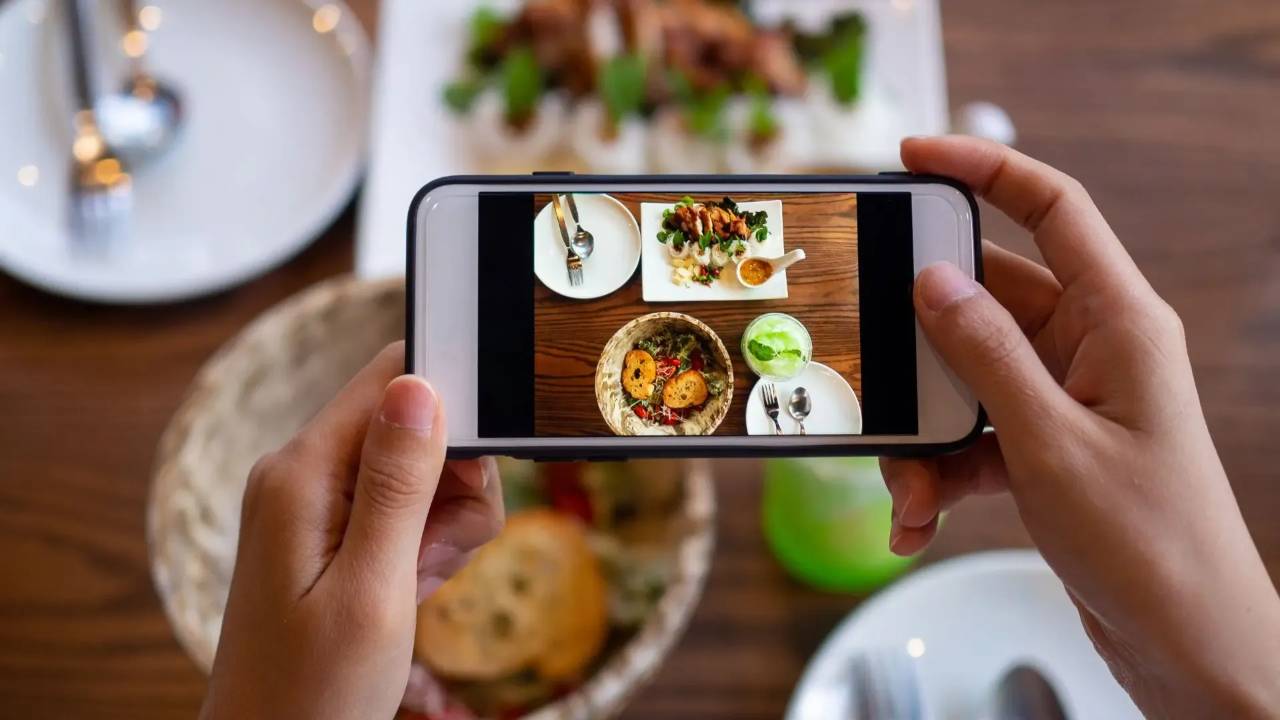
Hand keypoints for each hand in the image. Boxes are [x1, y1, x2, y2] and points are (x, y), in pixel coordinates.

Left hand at [200, 342, 503, 719]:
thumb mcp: (372, 589)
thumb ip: (398, 484)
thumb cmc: (314, 691)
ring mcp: (315, 499)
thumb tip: (419, 383)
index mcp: (303, 472)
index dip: (455, 403)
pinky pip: (402, 503)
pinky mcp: (330, 526)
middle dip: (455, 481)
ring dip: (444, 520)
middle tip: (436, 555)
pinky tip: (412, 585)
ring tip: (418, 581)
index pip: (393, 375)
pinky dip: (425, 540)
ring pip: (421, 465)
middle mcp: (303, 470)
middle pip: (416, 421)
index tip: (477, 473)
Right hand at [881, 136, 1279, 716]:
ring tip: (908, 490)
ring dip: (923, 432)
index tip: (911, 160)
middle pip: (984, 304)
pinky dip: (940, 473)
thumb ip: (986, 353)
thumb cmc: (1149, 542)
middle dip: (921, 350)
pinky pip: (972, 434)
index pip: (1051, 209)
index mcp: (1118, 321)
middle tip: (874, 371)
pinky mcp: (1045, 445)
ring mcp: (1066, 398)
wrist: (1185, 642)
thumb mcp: (1050, 442)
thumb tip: (934, 278)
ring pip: (965, 379)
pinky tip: (920, 519)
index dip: (982, 169)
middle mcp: (1092, 348)